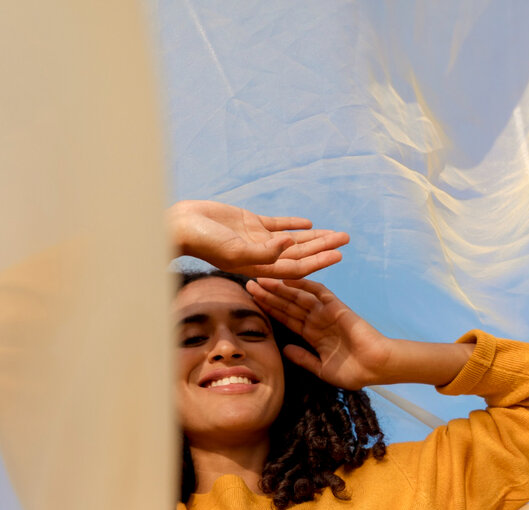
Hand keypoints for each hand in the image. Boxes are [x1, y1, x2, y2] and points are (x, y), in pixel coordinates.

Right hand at [167, 200, 348, 277]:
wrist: (182, 225)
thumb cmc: (205, 242)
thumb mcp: (235, 249)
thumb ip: (263, 250)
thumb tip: (290, 244)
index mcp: (259, 266)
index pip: (295, 267)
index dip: (318, 261)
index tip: (338, 255)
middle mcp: (261, 255)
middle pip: (299, 253)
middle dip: (323, 247)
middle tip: (346, 239)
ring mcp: (256, 239)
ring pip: (292, 240)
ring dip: (313, 237)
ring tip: (335, 232)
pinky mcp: (249, 223)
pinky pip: (276, 225)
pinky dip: (292, 224)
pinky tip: (309, 223)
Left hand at [246, 277, 393, 389]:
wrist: (375, 367)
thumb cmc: (353, 372)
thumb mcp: (321, 369)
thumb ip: (303, 358)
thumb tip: (284, 350)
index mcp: (312, 335)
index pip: (286, 319)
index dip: (269, 310)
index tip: (251, 302)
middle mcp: (317, 321)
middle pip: (288, 305)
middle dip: (269, 295)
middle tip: (248, 283)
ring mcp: (326, 313)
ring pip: (298, 296)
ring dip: (280, 287)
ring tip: (262, 279)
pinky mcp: (336, 307)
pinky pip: (319, 292)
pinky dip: (304, 284)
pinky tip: (288, 277)